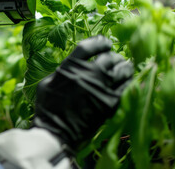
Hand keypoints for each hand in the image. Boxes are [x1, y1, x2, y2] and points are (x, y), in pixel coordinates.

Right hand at [33, 35, 133, 153]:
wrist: (56, 133)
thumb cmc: (47, 109)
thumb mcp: (46, 84)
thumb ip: (60, 72)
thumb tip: (70, 66)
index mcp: (70, 67)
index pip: (89, 46)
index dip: (99, 42)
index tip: (105, 43)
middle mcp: (88, 74)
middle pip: (108, 57)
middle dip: (113, 55)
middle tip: (114, 58)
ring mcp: (101, 88)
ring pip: (121, 69)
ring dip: (124, 66)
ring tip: (125, 66)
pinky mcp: (110, 102)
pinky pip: (126, 86)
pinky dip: (129, 81)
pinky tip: (128, 80)